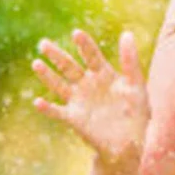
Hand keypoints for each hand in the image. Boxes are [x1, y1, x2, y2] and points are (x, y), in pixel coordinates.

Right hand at [31, 29, 149, 165]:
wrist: (131, 141)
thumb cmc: (137, 111)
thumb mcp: (136, 85)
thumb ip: (130, 61)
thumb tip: (127, 33)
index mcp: (104, 75)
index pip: (92, 56)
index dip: (84, 45)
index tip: (76, 33)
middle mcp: (88, 85)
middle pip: (70, 67)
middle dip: (57, 55)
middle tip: (44, 43)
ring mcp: (80, 101)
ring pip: (59, 85)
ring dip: (48, 76)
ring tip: (37, 64)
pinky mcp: (74, 118)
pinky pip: (57, 112)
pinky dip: (47, 108)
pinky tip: (38, 102)